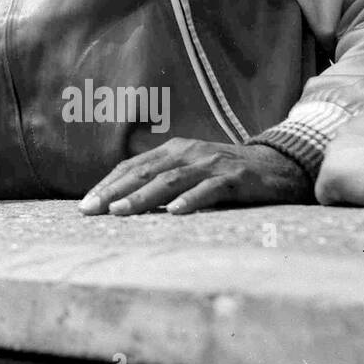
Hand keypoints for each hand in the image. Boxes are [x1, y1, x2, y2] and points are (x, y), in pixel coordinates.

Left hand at [79, 138, 311, 215]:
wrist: (279, 167)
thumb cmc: (227, 174)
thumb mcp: (191, 171)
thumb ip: (164, 180)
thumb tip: (123, 200)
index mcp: (173, 150)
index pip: (132, 167)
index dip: (107, 184)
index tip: (85, 204)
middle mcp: (188, 152)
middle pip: (144, 172)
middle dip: (114, 192)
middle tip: (91, 210)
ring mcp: (211, 164)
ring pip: (170, 181)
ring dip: (142, 197)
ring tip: (120, 212)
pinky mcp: (235, 178)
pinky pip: (209, 190)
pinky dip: (190, 201)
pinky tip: (174, 213)